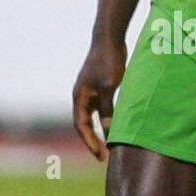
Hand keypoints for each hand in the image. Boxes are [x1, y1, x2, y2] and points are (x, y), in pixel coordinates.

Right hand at [72, 36, 126, 158]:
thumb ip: (107, 108)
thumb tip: (107, 131)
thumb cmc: (108, 60)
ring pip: (92, 117)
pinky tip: (116, 127)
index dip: (89, 141)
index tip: (99, 154)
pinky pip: (101, 109)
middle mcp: (82, 96)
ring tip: (109, 146)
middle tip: (103, 156)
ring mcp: (90, 92)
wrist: (109, 39)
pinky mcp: (99, 88)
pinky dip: (106, 119)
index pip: (81, 125)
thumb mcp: (108, 85)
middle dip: (92, 141)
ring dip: (98, 131)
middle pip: (84, 124)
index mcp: (79, 97)